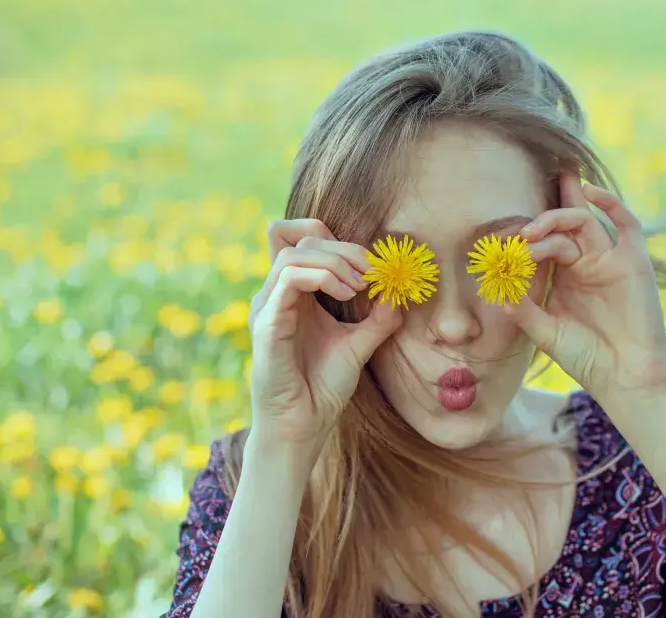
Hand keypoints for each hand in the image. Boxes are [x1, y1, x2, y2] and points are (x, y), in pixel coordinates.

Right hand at [247, 219, 402, 454]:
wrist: (303, 427)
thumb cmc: (322, 387)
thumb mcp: (359, 345)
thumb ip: (378, 318)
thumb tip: (398, 291)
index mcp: (294, 294)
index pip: (302, 239)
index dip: (337, 240)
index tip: (371, 266)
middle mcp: (276, 295)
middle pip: (301, 239)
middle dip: (345, 248)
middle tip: (372, 274)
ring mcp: (267, 306)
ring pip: (293, 253)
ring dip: (335, 261)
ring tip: (360, 285)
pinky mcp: (267, 323)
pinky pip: (287, 278)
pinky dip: (321, 276)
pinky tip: (347, 294)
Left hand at [506, 173, 665, 399]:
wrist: (624, 377)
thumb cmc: (587, 358)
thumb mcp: (547, 334)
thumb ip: (525, 312)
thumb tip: (498, 294)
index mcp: (566, 277)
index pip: (544, 244)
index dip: (525, 243)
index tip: (503, 250)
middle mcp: (587, 263)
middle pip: (565, 224)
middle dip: (542, 219)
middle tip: (520, 234)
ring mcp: (611, 259)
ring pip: (585, 222)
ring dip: (558, 218)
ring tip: (533, 232)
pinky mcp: (634, 261)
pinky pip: (627, 223)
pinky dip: (611, 203)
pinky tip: (588, 190)